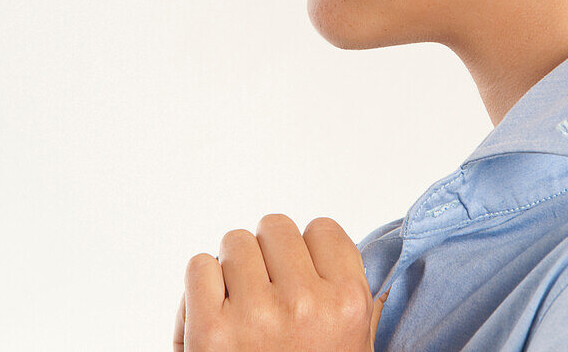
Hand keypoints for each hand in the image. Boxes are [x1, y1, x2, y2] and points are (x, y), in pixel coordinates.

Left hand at [173, 214, 389, 350]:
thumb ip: (359, 305)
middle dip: (267, 256)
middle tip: (267, 293)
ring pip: (234, 243)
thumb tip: (368, 272)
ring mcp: (255, 315)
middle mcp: (305, 303)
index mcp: (347, 303)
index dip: (307, 253)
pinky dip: (201, 286)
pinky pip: (198, 266)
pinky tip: (217, 317)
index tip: (302, 278)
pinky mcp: (208, 331)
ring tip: (241, 309)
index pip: (322, 229)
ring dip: (232, 270)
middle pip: (275, 228)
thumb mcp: (354, 347)